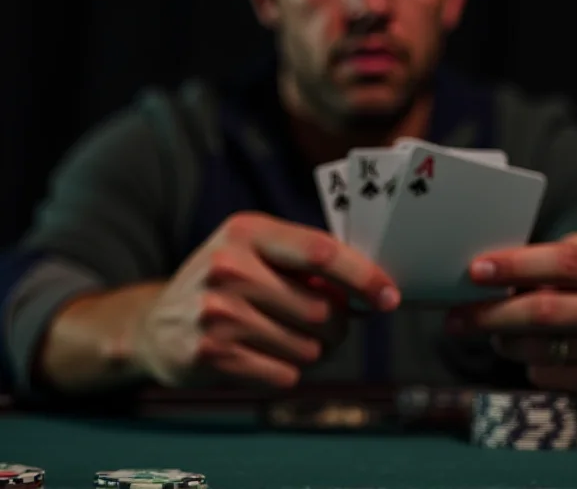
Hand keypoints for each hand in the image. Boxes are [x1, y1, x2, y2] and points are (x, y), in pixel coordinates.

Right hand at [132, 212, 399, 388]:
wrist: (155, 324)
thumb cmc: (225, 283)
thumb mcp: (254, 251)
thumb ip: (306, 261)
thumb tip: (372, 288)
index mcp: (247, 232)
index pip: (321, 252)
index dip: (364, 277)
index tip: (390, 297)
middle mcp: (229, 267)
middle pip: (322, 310)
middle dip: (337, 325)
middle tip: (326, 324)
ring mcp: (217, 313)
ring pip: (309, 348)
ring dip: (312, 351)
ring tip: (285, 338)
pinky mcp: (211, 354)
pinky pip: (285, 375)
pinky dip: (286, 371)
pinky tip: (260, 356)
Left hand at [446, 232, 576, 399]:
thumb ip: (555, 256)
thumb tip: (493, 266)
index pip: (564, 262)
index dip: (517, 265)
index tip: (477, 270)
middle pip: (545, 311)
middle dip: (492, 313)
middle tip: (456, 316)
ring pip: (540, 348)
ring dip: (503, 339)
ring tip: (490, 330)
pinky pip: (547, 374)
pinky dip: (526, 362)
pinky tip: (524, 351)